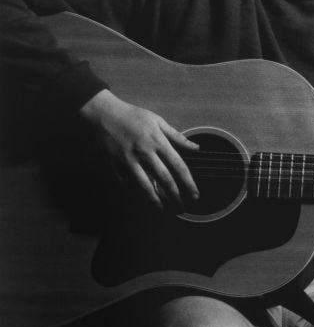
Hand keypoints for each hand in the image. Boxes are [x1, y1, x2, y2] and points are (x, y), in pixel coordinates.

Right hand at [79, 89, 199, 210]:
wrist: (104, 115)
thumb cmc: (133, 116)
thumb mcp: (157, 120)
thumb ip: (177, 137)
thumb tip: (196, 148)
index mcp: (158, 141)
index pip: (178, 166)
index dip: (188, 183)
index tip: (195, 195)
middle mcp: (145, 153)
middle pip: (164, 180)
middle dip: (175, 197)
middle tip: (182, 208)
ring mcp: (129, 161)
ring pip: (145, 187)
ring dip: (157, 201)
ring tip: (165, 211)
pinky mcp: (116, 166)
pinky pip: (128, 184)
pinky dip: (136, 194)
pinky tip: (145, 201)